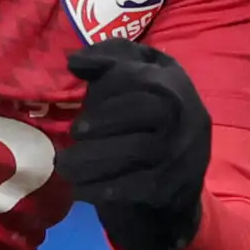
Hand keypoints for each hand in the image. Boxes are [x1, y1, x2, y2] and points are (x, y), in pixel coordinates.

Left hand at [61, 41, 212, 249]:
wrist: (180, 177)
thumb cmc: (147, 117)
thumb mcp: (137, 78)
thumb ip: (108, 60)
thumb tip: (74, 61)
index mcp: (174, 83)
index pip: (141, 76)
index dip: (109, 87)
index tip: (84, 100)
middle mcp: (185, 115)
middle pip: (142, 110)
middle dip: (102, 120)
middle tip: (73, 134)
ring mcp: (180, 153)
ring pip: (136, 150)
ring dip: (92, 158)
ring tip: (64, 166)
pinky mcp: (171, 186)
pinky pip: (135, 187)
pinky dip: (103, 189)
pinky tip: (80, 190)